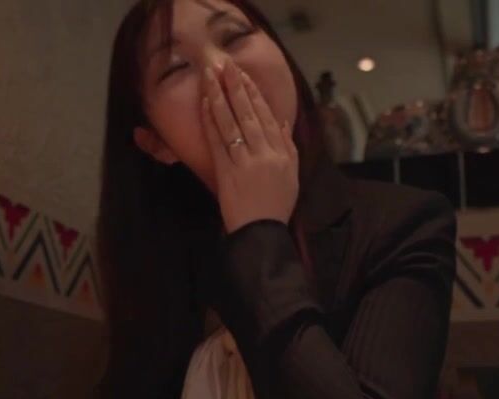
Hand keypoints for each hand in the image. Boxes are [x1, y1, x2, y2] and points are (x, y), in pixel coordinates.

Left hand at [202, 58, 298, 233]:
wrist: (261, 233)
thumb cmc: (276, 207)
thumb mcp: (292, 176)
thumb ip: (289, 147)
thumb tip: (283, 123)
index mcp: (283, 153)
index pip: (268, 116)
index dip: (255, 94)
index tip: (244, 75)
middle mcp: (266, 153)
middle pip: (250, 113)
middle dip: (236, 86)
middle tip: (225, 65)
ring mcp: (246, 161)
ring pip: (233, 122)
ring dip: (221, 96)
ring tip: (211, 76)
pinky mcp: (228, 172)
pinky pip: (219, 141)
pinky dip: (212, 121)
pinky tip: (207, 104)